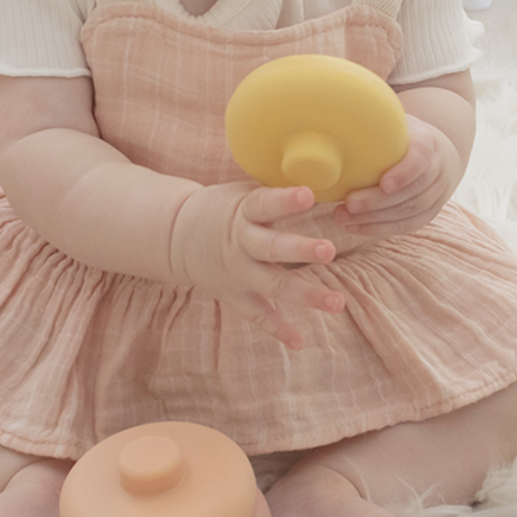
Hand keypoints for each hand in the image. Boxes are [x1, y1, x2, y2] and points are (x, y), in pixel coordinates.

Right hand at [169, 183, 344, 350]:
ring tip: (337, 302)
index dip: (285, 200)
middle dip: (301, 250)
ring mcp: (238, 273)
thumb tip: (327, 175)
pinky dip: (277, 329)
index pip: (265, 203)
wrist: (178, 235)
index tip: (308, 195)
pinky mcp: (235, 295)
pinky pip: (257, 315)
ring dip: (304, 294)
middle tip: (329, 250)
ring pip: (272, 285)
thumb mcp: (244, 192)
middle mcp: (240, 243)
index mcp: (243, 212)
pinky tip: (300, 341)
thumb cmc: (225, 207)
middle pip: (271, 248)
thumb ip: (277, 192)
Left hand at [332, 115, 460, 238]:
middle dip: (379, 202)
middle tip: (348, 204)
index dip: (405, 172)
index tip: (384, 183)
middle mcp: (438, 170)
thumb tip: (327, 121)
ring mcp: (436, 194)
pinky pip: (406, 226)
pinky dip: (379, 229)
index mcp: (428, 142)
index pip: (421, 157)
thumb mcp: (390, 121)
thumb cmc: (399, 135)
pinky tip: (354, 227)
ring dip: (374, 219)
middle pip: (413, 191)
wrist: (432, 154)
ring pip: (409, 212)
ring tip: (342, 217)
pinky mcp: (428, 213)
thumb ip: (368, 121)